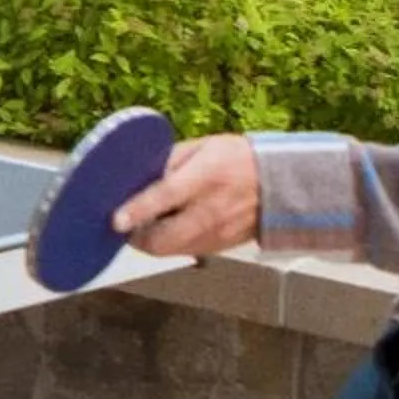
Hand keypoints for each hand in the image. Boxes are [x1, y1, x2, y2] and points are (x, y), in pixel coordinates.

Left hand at [112, 135, 260, 258]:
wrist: (282, 183)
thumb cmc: (237, 158)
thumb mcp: (202, 147)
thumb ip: (169, 161)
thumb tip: (138, 176)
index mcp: (205, 177)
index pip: (166, 197)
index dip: (138, 210)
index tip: (115, 220)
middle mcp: (210, 210)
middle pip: (164, 238)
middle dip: (136, 235)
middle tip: (125, 223)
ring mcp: (217, 234)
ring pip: (171, 250)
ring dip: (151, 241)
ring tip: (145, 224)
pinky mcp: (221, 247)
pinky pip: (185, 251)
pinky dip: (170, 243)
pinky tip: (168, 228)